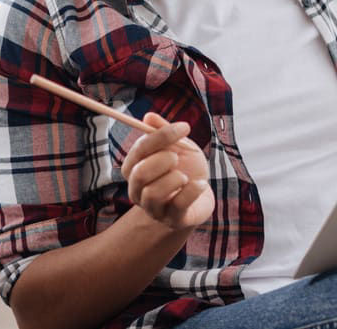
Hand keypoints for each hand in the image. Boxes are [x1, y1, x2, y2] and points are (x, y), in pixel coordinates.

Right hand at [120, 112, 214, 230]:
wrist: (200, 198)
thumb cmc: (186, 169)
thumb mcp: (178, 147)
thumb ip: (164, 133)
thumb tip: (148, 116)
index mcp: (135, 169)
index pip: (140, 150)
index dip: (162, 135)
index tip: (185, 126)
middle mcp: (138, 191)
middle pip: (140, 174)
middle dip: (163, 160)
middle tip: (177, 157)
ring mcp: (154, 208)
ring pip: (153, 193)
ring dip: (175, 178)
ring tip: (184, 176)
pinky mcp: (173, 220)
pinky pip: (178, 204)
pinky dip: (193, 190)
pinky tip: (201, 184)